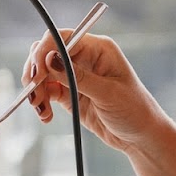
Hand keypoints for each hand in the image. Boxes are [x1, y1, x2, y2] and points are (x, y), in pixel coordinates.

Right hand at [23, 32, 165, 155]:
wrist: (141, 137)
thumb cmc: (135, 110)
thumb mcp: (107, 93)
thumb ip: (77, 77)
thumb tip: (49, 60)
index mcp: (98, 48)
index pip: (62, 38)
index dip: (44, 52)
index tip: (36, 74)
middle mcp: (84, 58)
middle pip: (47, 54)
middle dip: (36, 73)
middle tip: (33, 94)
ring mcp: (75, 76)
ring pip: (43, 74)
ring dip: (36, 91)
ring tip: (41, 110)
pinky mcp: (70, 93)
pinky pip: (47, 92)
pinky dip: (41, 103)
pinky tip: (45, 116)